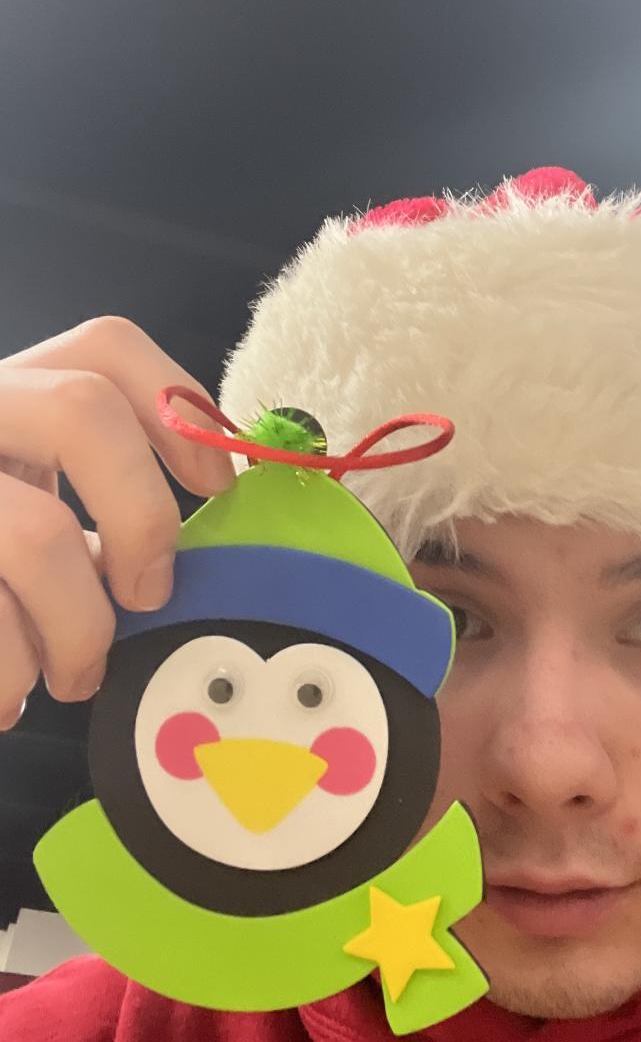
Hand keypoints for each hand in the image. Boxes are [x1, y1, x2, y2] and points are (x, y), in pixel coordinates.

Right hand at [0, 317, 234, 726]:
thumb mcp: (19, 491)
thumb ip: (89, 499)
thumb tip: (177, 564)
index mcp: (12, 390)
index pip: (106, 347)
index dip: (178, 409)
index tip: (216, 488)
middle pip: (82, 410)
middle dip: (141, 515)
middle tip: (148, 594)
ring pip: (35, 533)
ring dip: (76, 626)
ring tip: (74, 674)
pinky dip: (9, 673)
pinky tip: (8, 695)